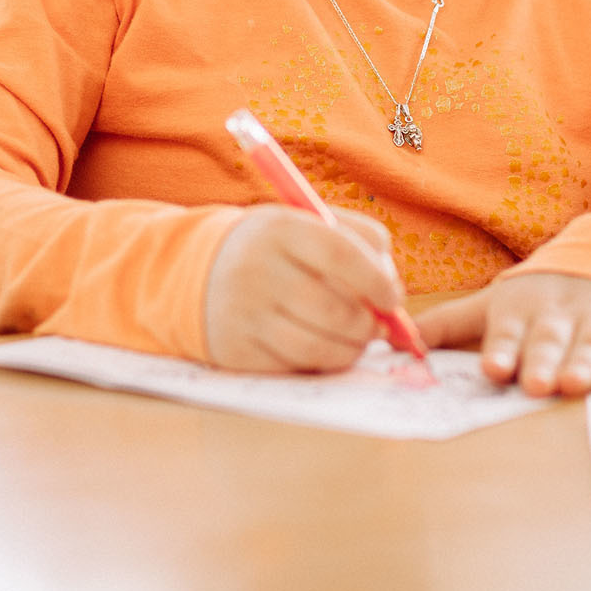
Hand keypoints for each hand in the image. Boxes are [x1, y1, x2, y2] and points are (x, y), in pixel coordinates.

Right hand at [204, 205, 405, 372]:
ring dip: (350, 349)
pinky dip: (320, 362)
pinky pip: (295, 366)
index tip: (391, 297)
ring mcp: (243, 313)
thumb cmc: (273, 248)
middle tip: (377, 325)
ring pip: (318, 346)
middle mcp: (256, 269)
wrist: (198, 272)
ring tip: (356, 339)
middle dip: (368, 324)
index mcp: (279, 228)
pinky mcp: (235, 350)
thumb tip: (392, 289)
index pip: (340, 254)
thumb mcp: (305, 223)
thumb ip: (359, 241)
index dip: (376, 280)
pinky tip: (322, 348)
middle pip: (334, 309)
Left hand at [414, 272, 590, 397]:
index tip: (493, 367)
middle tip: (533, 382)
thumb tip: (393, 343)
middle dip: (541, 360)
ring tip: (573, 383)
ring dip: (583, 363)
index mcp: (522, 305)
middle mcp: (561, 310)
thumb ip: (448, 324)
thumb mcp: (496, 301)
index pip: (508, 329)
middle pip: (549, 338)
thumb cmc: (543, 291)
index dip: (501, 348)